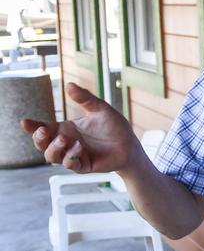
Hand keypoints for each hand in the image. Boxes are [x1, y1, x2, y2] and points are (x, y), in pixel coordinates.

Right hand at [20, 82, 141, 172]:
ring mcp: (73, 155)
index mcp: (66, 129)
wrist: (130, 144)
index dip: (32, 126)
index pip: (43, 128)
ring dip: (54, 148)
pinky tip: (78, 147)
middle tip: (44, 130)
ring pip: (52, 156)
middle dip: (39, 138)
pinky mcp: (83, 165)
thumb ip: (85, 98)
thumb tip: (69, 85)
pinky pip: (70, 164)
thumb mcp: (100, 109)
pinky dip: (71, 156)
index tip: (25, 122)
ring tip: (65, 139)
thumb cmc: (114, 127)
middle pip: (42, 144)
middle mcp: (66, 143)